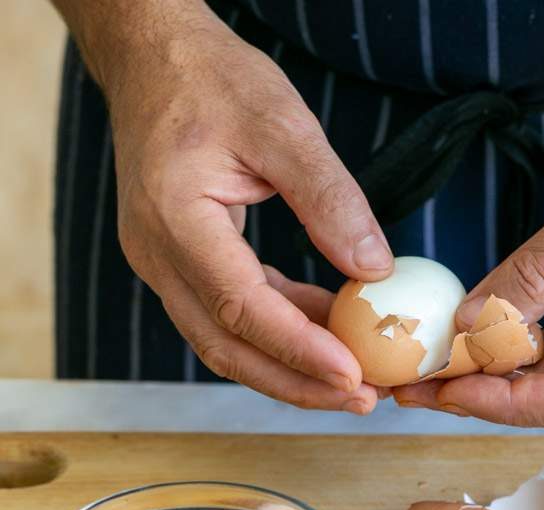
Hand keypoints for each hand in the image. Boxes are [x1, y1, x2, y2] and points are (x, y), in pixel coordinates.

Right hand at [103, 3, 391, 410]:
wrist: (152, 60)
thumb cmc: (212, 80)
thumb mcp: (281, 124)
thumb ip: (329, 199)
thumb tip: (375, 270)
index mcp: (175, 219)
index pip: (241, 307)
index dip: (298, 349)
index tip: (353, 376)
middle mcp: (158, 255)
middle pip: (226, 347)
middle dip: (295, 382)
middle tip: (359, 399)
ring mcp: (163, 265)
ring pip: (224, 342)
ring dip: (288, 368)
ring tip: (351, 381)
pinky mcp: (180, 264)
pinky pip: (229, 315)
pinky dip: (278, 330)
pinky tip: (325, 332)